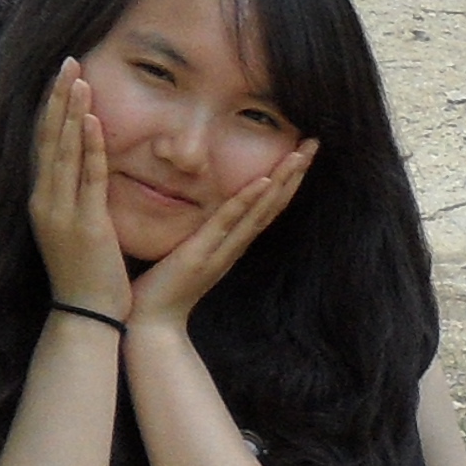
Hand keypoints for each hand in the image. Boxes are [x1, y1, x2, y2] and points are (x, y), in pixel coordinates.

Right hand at [29, 62, 129, 318]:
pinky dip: (86, 147)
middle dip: (57, 98)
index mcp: (45, 201)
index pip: (46, 144)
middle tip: (67, 61)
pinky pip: (85, 179)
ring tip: (76, 77)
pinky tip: (89, 119)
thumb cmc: (89, 275)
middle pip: (48, 138)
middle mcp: (46, 201)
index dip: (52, 109)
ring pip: (62, 151)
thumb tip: (87, 173)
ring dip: (69, 112)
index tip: (62, 77)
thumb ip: (79, 200)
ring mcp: (61, 211)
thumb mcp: (78, 229)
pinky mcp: (84, 224)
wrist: (87, 316)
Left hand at [122, 143, 316, 332]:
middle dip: (295, 172)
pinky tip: (263, 182)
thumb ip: (200, 235)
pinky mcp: (201, 254)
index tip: (299, 151)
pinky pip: (228, 224)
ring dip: (283, 180)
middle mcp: (235, 245)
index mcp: (232, 243)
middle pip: (274, 204)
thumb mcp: (188, 253)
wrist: (151, 323)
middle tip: (314, 142)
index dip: (286, 179)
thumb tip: (200, 212)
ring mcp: (222, 250)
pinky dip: (248, 202)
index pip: (266, 206)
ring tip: (300, 154)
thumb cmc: (163, 288)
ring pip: (260, 210)